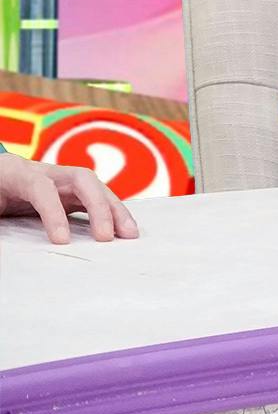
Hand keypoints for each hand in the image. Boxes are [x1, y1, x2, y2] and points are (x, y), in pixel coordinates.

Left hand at [0, 152, 137, 243]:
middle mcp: (44, 171)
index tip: (61, 241)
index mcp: (15, 172)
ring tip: (129, 235)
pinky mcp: (68, 193)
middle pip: (83, 179)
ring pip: (95, 187)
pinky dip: (111, 214)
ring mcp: (60, 180)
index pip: (42, 188)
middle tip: (106, 237)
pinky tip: (122, 230)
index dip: (54, 213)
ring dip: (115, 210)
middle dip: (99, 206)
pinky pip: (94, 199)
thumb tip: (5, 239)